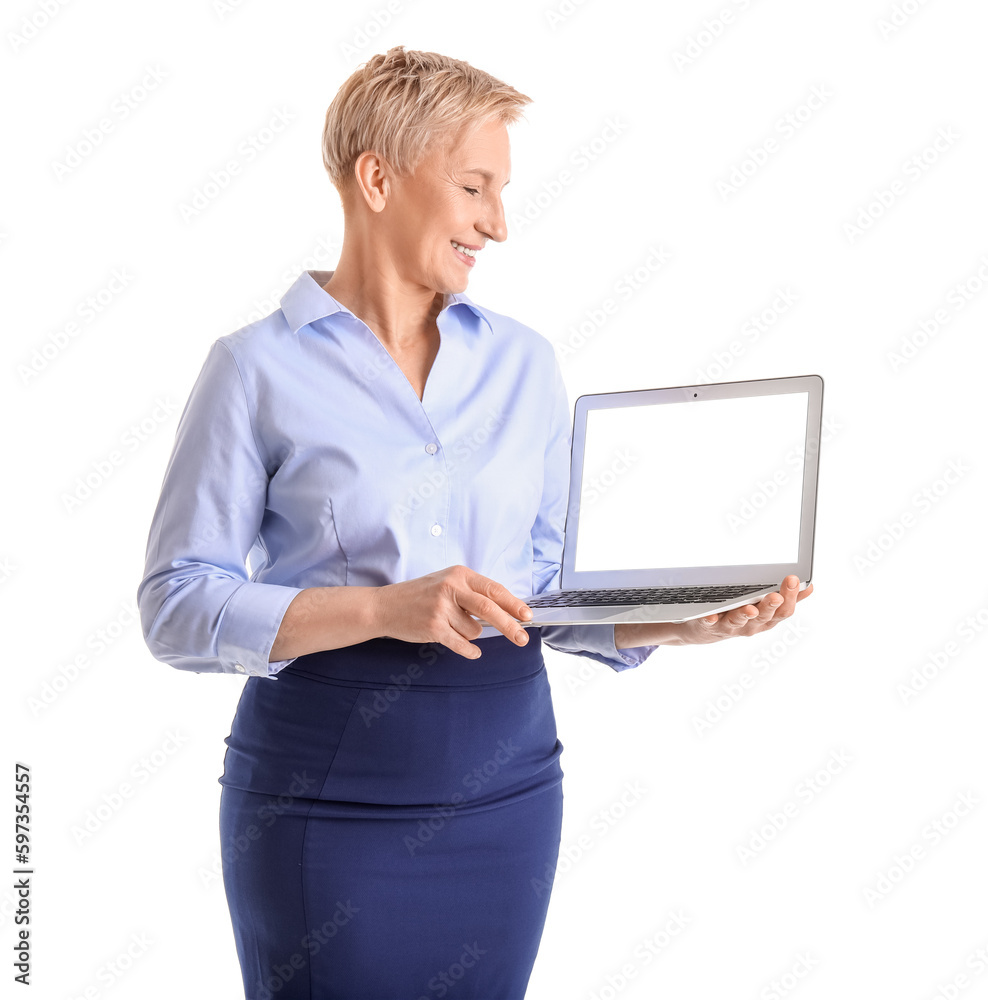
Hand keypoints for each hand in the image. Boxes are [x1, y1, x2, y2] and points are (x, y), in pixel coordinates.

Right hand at [374, 564, 532, 658]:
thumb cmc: (419, 596)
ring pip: (474, 630)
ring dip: (469, 634)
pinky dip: (469, 650)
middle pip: (490, 609)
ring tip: (449, 625)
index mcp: (459, 574)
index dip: (513, 603)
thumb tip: (504, 612)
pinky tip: (472, 650)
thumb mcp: (446, 583)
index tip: (526, 615)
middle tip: (522, 638)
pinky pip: (462, 644)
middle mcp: (451, 588)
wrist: (385, 606)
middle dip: (510, 626)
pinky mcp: (433, 627)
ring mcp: (441, 608)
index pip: (493, 589)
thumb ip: (472, 593)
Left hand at [672, 575, 812, 645]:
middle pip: (764, 616)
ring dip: (745, 615)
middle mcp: (751, 625)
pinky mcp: (709, 626)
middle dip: (770, 606)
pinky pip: (710, 624)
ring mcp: (730, 627)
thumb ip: (786, 598)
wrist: (705, 631)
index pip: (783, 610)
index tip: (793, 578)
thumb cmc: (739, 614)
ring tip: (749, 608)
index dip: (790, 596)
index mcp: (766, 619)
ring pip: (739, 621)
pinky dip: (711, 619)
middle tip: (776, 596)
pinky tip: (711, 615)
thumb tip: (809, 586)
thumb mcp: (765, 609)